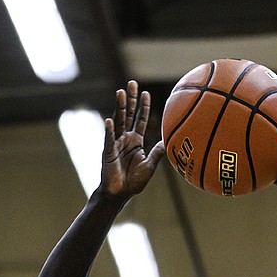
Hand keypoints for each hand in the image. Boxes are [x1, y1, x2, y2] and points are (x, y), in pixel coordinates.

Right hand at [101, 80, 165, 198]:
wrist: (120, 194)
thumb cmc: (134, 181)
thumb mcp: (150, 166)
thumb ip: (157, 153)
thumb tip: (168, 141)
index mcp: (136, 141)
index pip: (139, 119)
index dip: (143, 106)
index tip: (145, 92)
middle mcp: (125, 138)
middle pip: (128, 114)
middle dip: (130, 99)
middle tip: (132, 83)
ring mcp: (116, 143)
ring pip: (118, 121)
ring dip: (119, 107)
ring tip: (120, 92)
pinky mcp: (108, 152)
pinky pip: (109, 139)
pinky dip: (109, 130)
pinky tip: (109, 120)